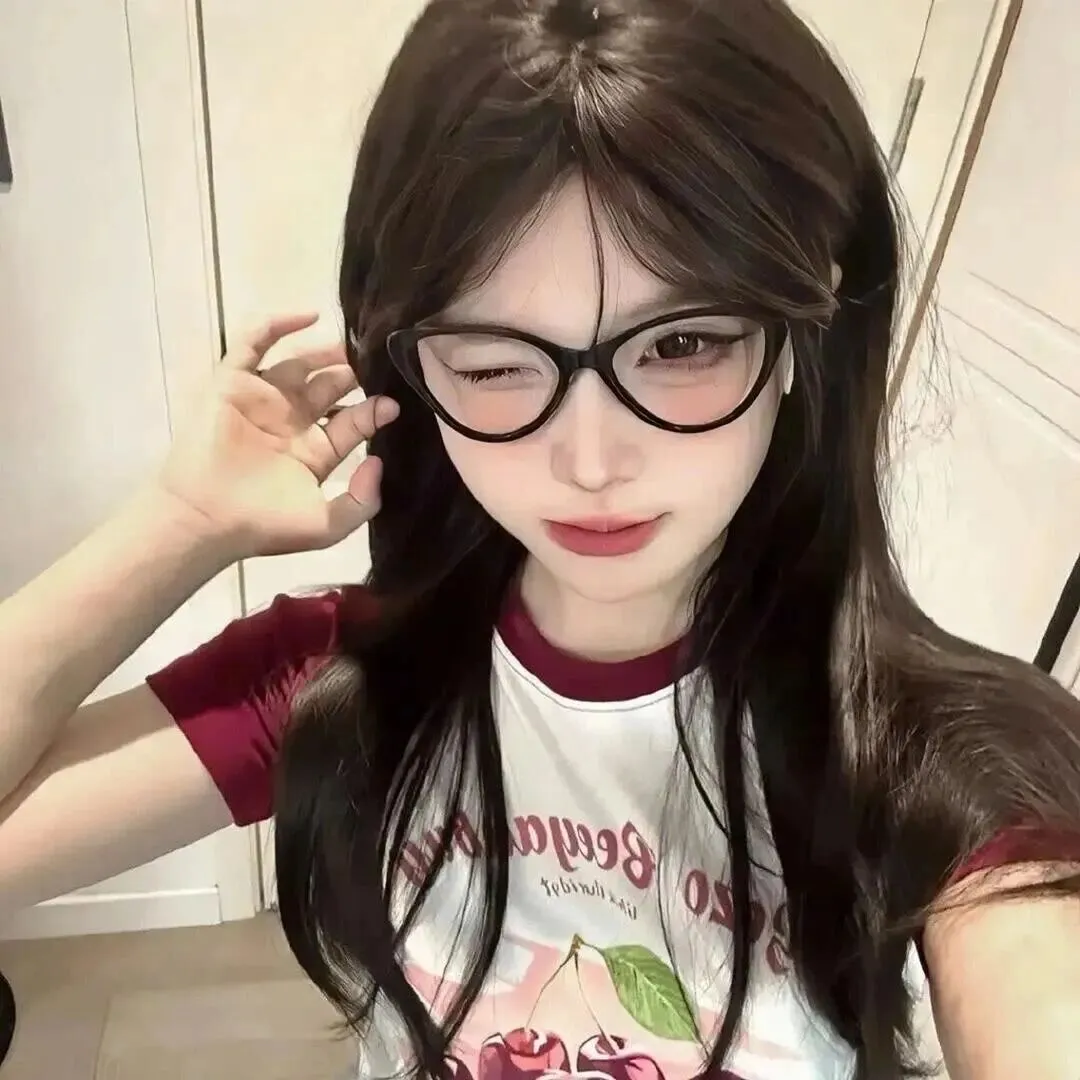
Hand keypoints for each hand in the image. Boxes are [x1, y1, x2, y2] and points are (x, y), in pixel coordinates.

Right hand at [155, 313, 398, 557]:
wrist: (207, 519)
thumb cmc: (264, 525)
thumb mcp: (327, 526)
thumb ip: (363, 502)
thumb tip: (379, 462)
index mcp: (315, 452)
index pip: (352, 422)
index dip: (375, 411)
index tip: (393, 405)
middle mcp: (291, 422)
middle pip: (330, 387)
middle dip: (354, 374)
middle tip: (377, 360)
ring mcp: (262, 400)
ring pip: (299, 364)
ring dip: (325, 351)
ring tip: (352, 342)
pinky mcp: (232, 383)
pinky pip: (254, 343)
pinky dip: (278, 324)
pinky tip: (310, 315)